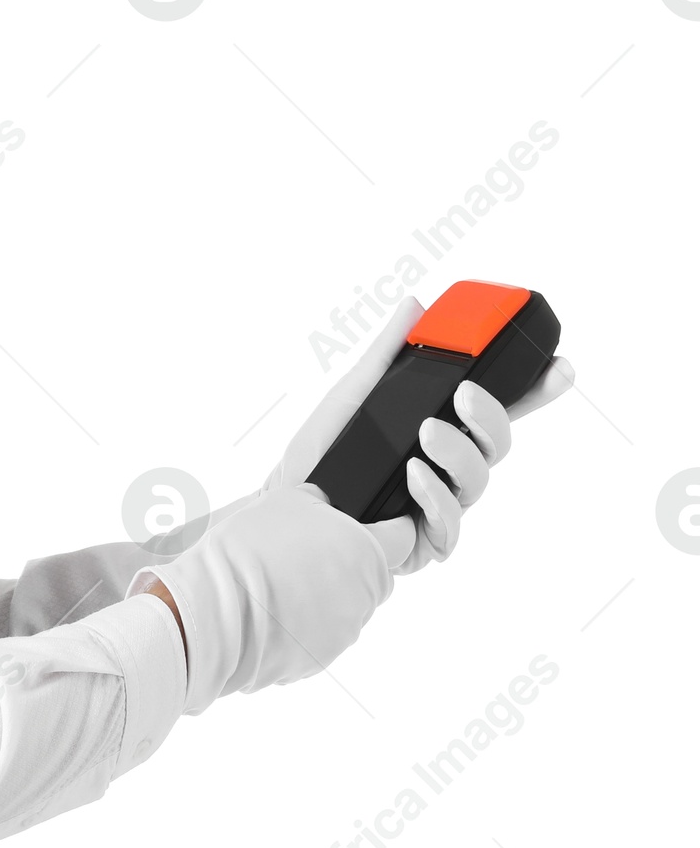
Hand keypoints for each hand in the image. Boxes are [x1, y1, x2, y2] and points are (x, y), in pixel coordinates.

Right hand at [148, 483, 393, 714]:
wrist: (212, 609)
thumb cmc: (248, 550)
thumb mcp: (286, 501)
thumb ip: (322, 504)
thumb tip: (331, 507)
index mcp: (367, 550)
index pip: (403, 536)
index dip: (392, 526)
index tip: (381, 523)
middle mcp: (365, 594)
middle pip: (375, 574)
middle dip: (353, 563)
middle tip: (310, 552)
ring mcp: (345, 631)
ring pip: (348, 606)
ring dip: (326, 594)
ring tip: (280, 583)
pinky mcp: (321, 659)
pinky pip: (322, 634)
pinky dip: (305, 624)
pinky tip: (272, 610)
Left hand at [269, 298, 574, 574]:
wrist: (288, 508)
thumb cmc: (319, 455)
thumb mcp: (355, 394)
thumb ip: (390, 354)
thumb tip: (415, 307)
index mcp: (436, 428)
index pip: (495, 408)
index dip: (533, 391)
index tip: (559, 366)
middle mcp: (444, 467)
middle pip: (496, 442)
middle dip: (493, 415)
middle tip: (466, 394)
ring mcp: (438, 503)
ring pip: (479, 480)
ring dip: (457, 453)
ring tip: (425, 435)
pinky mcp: (426, 540)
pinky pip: (450, 521)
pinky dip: (434, 494)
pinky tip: (413, 476)